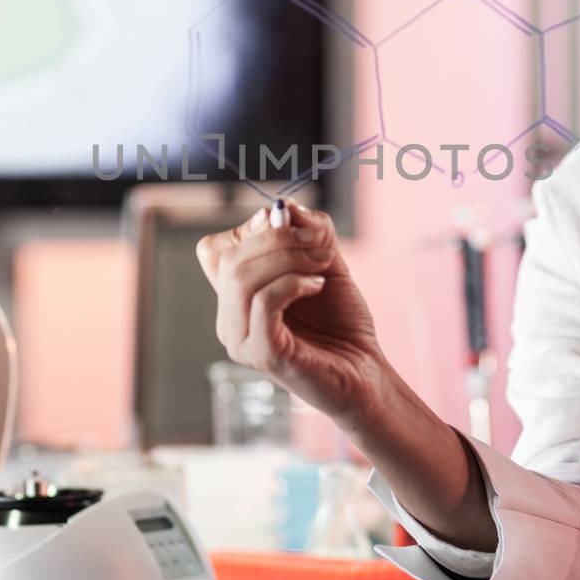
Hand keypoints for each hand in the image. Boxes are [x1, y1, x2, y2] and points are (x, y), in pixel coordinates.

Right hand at [195, 202, 385, 423]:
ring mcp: (241, 340)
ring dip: (287, 258)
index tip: (288, 225)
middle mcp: (229, 320)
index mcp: (235, 298)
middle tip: (318, 243)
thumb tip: (285, 208)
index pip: (214, 251)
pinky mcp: (261, 354)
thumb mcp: (325, 263)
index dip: (248, 230)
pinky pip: (263, 302)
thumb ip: (307, 232)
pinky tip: (318, 286)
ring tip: (320, 265)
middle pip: (230, 259)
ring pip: (242, 278)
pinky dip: (293, 283)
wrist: (365, 371)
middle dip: (277, 239)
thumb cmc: (342, 322)